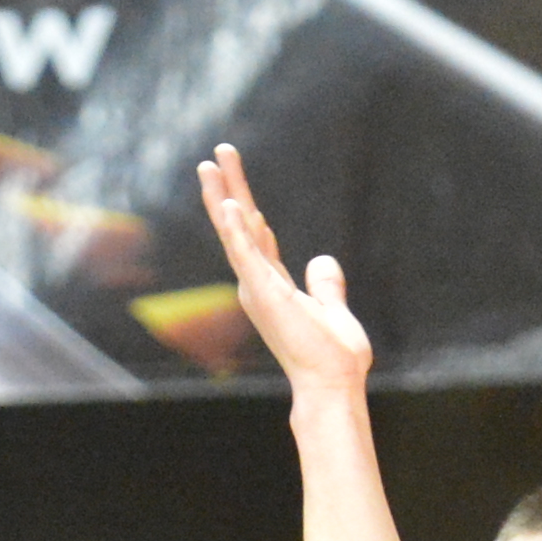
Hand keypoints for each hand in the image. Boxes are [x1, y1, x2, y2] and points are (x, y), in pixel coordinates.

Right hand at [197, 149, 373, 399]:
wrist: (333, 384)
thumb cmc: (332, 357)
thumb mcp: (331, 309)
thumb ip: (325, 285)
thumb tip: (322, 259)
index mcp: (272, 286)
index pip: (256, 236)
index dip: (247, 208)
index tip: (236, 181)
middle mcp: (258, 284)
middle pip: (239, 227)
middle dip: (228, 189)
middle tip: (215, 155)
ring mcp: (258, 288)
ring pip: (235, 233)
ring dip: (222, 198)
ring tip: (208, 165)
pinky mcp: (264, 294)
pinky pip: (247, 256)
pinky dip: (237, 230)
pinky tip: (230, 204)